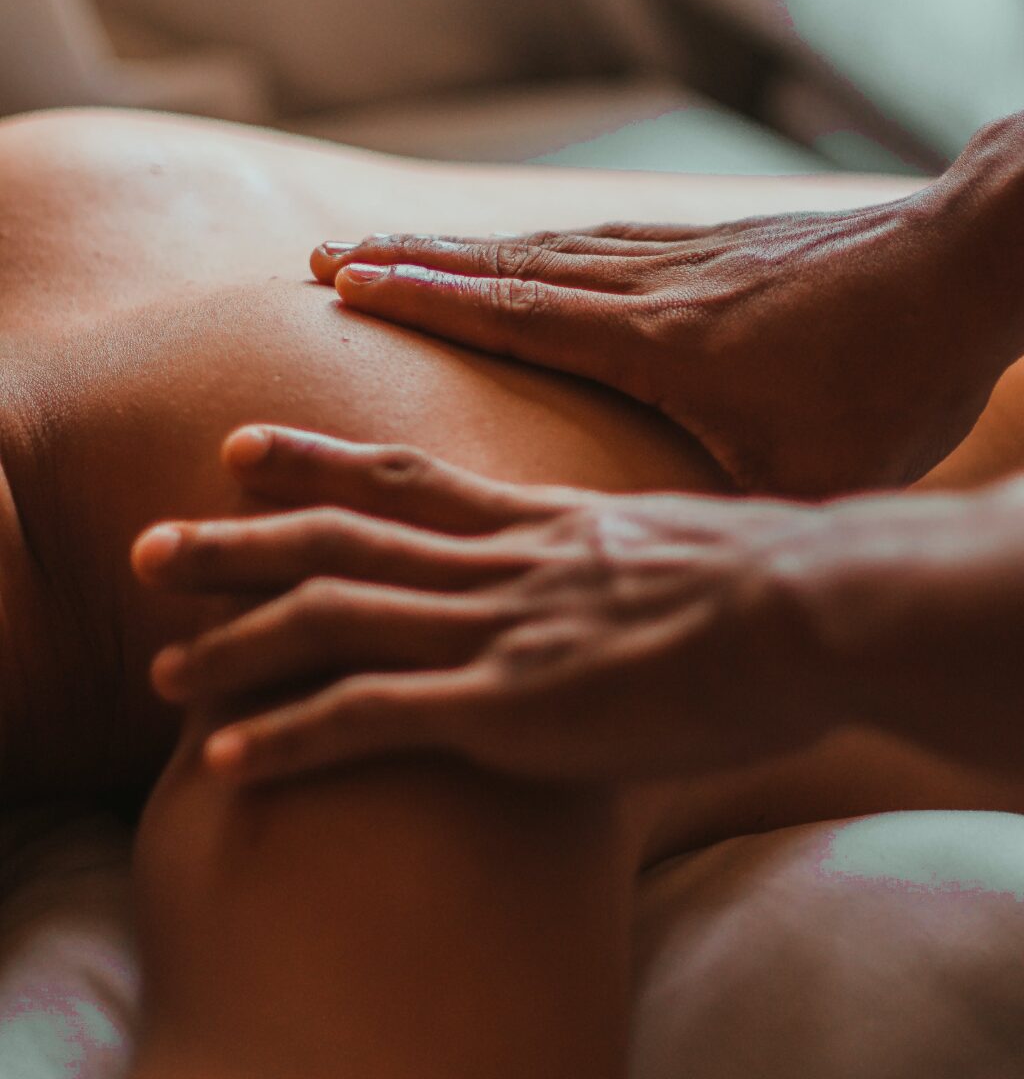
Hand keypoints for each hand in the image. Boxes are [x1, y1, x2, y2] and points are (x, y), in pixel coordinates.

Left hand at [130, 425, 839, 784]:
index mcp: (534, 521)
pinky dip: (292, 739)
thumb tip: (615, 567)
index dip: (314, 459)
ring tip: (160, 671)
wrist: (805, 607)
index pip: (401, 474)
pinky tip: (229, 764)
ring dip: (236, 645)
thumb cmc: (763, 582)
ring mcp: (493, 629)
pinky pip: (373, 720)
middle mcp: (494, 563)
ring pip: (333, 620)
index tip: (240, 448)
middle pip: (338, 540)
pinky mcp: (506, 706)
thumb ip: (617, 551)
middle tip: (149, 548)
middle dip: (235, 545)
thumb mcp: (672, 545)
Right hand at [310, 184, 996, 497]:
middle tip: (331, 256)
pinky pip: (599, 239)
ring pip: (547, 247)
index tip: (343, 278)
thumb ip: (734, 525)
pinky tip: (527, 251)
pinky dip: (538, 246)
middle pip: (507, 268)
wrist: (962, 263)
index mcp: (657, 341)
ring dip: (464, 250)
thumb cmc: (893, 377)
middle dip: (412, 263)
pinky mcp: (715, 246)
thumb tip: (679, 591)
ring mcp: (681, 256)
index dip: (421, 295)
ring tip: (400, 246)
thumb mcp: (813, 475)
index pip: (512, 311)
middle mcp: (651, 286)